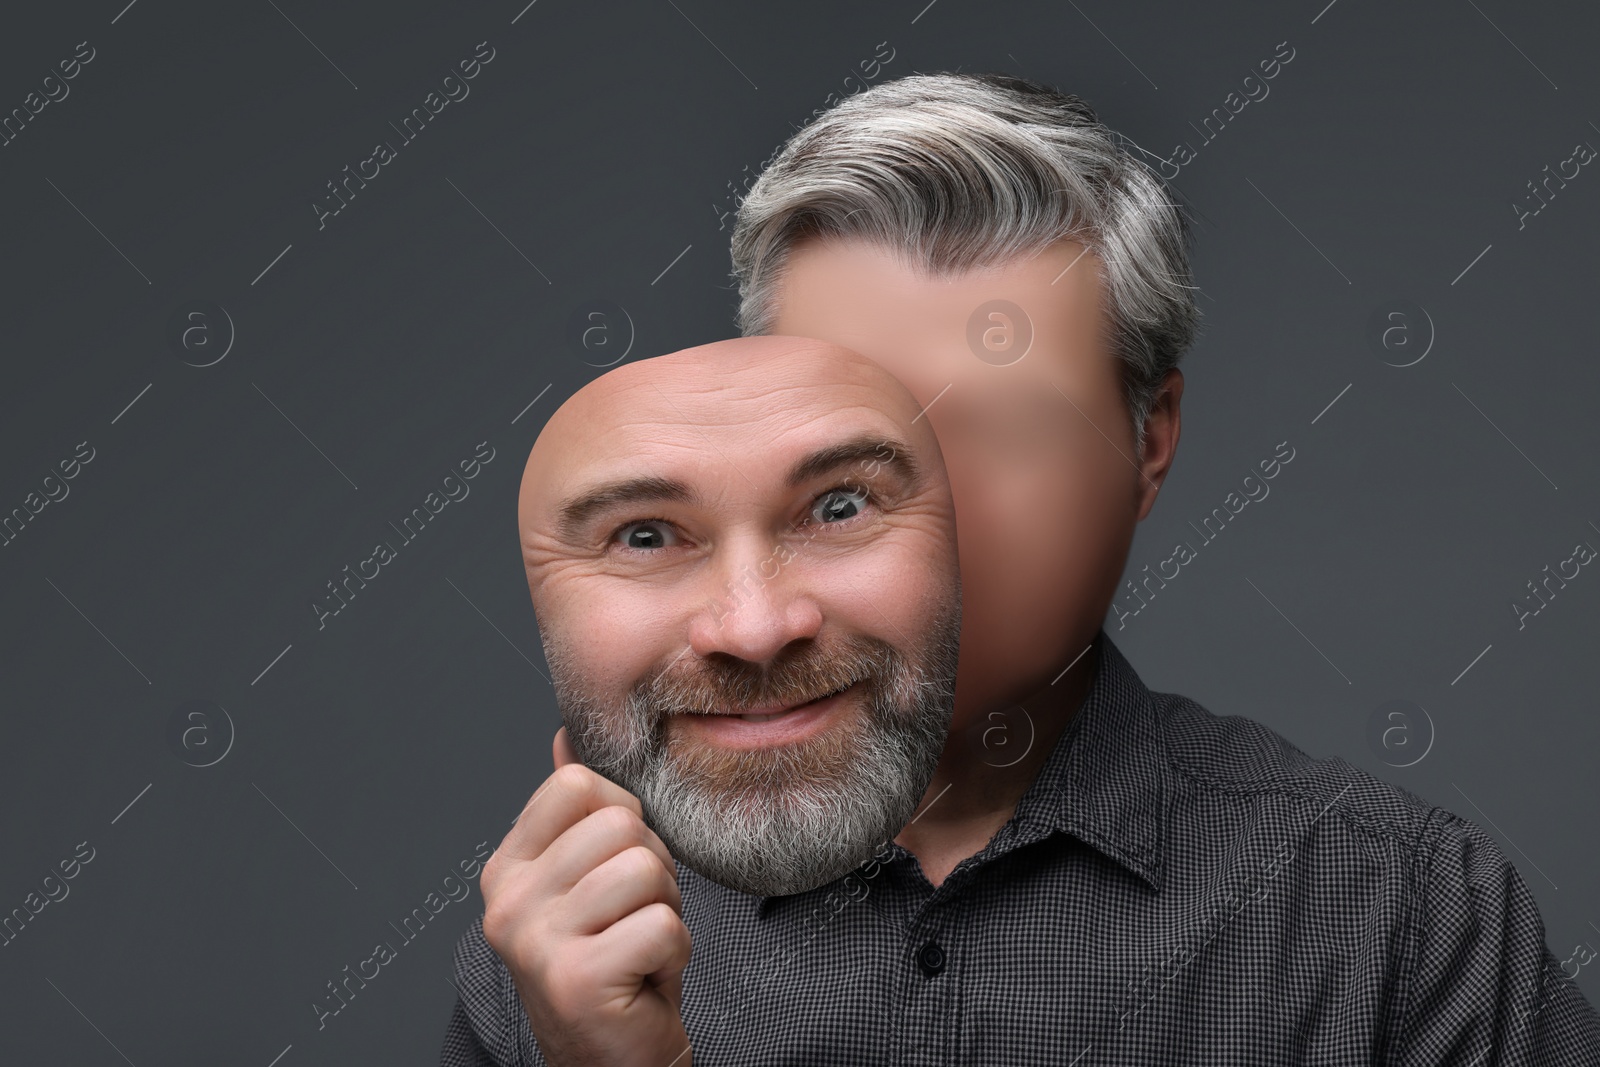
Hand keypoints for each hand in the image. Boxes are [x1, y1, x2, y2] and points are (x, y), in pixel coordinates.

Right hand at [480, 727, 692, 1066]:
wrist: (614, 1060)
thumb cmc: (611, 962)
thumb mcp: (583, 880)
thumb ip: (571, 814)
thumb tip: (564, 735)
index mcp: (507, 868)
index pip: (576, 784)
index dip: (622, 816)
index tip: (615, 868)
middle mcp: (508, 902)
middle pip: (620, 824)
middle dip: (654, 869)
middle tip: (634, 918)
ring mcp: (535, 942)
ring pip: (645, 870)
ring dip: (666, 911)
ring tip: (639, 946)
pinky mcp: (575, 979)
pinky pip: (663, 924)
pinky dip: (674, 953)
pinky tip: (645, 977)